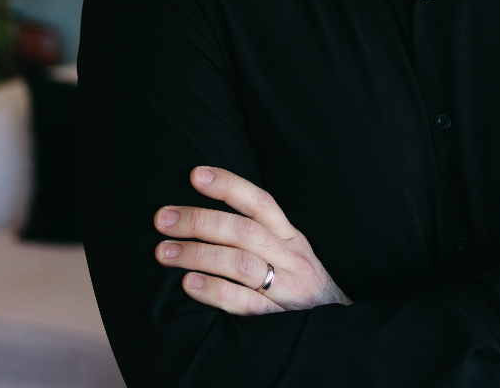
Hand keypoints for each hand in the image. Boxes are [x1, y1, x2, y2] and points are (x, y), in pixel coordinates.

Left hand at [154, 166, 351, 315]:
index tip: (196, 174)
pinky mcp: (279, 318)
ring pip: (241, 264)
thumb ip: (259, 233)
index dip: (229, 185)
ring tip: (165, 252)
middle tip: (163, 219)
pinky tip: (189, 284)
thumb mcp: (289, 251)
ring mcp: (286, 287)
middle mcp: (290, 256)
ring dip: (199, 255)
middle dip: (200, 221)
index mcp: (291, 235)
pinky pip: (245, 303)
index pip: (261, 202)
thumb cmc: (299, 282)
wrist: (337, 325)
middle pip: (244, 231)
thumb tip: (210, 211)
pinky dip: (215, 291)